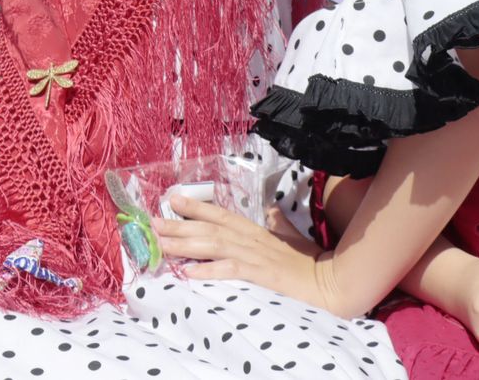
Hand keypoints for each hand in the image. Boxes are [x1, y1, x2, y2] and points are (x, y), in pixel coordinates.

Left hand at [151, 196, 356, 313]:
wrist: (326, 279)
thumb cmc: (306, 258)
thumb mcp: (288, 234)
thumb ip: (276, 221)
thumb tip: (271, 209)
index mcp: (252, 228)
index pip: (218, 213)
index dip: (194, 206)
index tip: (171, 199)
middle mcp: (247, 237)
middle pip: (207, 228)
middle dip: (178, 225)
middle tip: (152, 223)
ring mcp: (251, 254)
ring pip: (211, 245)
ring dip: (184, 244)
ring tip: (161, 243)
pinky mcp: (257, 273)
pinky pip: (227, 270)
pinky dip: (207, 270)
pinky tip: (188, 272)